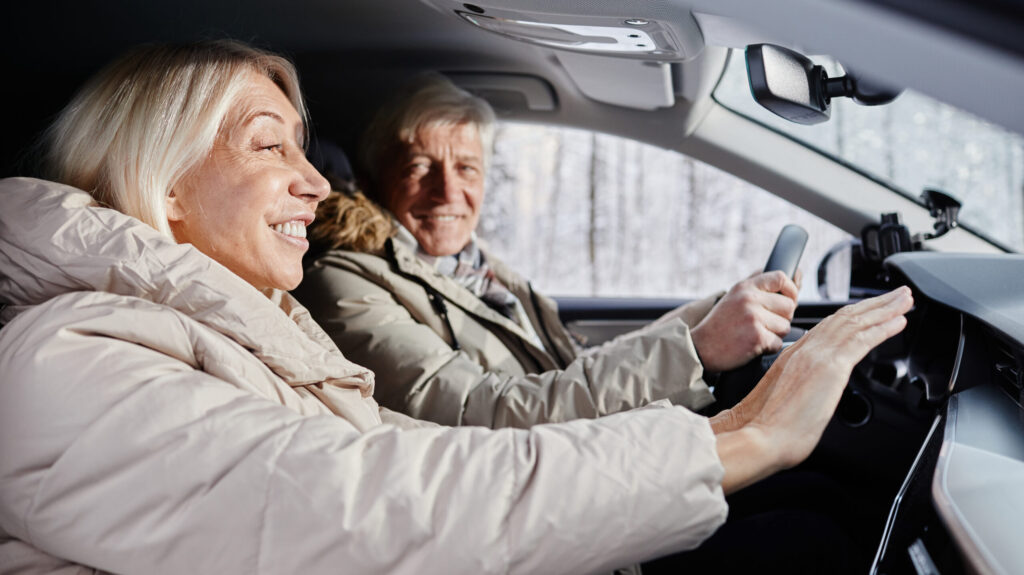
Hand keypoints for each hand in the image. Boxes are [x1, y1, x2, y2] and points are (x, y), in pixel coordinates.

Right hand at [690, 271, 799, 371]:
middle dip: (782, 317)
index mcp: (745, 287)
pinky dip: (768, 347)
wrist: (700, 347)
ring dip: (775, 334)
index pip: (781, 277)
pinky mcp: (757, 337)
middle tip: (764, 323)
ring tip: (754, 334)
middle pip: (789, 305)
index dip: (791, 289)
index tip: (789, 299)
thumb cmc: (720, 323)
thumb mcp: (734, 296)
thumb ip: (758, 284)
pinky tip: (752, 345)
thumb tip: (794, 275)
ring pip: (785, 326)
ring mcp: (754, 318)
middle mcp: (749, 299)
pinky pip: (778, 343)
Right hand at [712, 287, 912, 492]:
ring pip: (856, 323)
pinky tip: (898, 322)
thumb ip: (796, 389)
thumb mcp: (780, 400)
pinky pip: (863, 340)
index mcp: (793, 356)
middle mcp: (806, 350)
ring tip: (904, 300)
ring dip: (884, 309)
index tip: (869, 310)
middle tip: (896, 295)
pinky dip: (883, 328)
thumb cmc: (765, 429)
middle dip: (873, 305)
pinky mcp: (831, 367)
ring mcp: (818, 356)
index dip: (852, 316)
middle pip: (845, 318)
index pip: (828, 328)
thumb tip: (808, 396)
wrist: (758, 436)